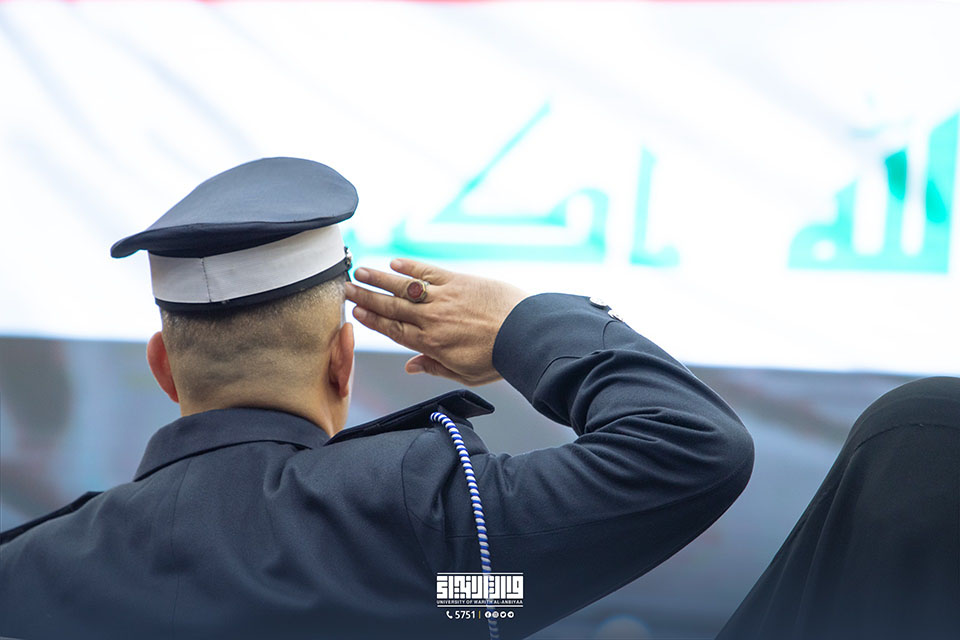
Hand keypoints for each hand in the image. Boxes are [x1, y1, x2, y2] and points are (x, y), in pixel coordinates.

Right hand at [344, 258, 526, 385]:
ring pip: (404, 287)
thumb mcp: (463, 374)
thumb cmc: (498, 357)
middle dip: (366, 297)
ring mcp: (443, 297)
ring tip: (360, 271)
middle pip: (391, 306)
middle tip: (346, 288)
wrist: (524, 334)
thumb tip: (411, 367)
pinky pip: (428, 272)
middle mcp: (431, 318)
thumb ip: (434, 368)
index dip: (372, 320)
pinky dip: (410, 267)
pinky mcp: (458, 281)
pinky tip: (395, 263)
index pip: (393, 329)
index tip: (355, 312)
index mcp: (430, 343)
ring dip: (379, 279)